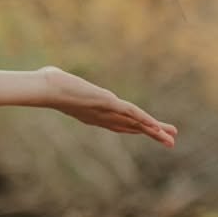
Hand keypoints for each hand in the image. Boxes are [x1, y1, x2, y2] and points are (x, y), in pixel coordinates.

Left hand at [41, 67, 177, 146]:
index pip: (117, 123)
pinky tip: (157, 128)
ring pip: (135, 124)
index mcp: (91, 113)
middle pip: (130, 127)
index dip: (134, 127)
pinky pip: (131, 114)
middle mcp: (100, 116)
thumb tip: (50, 74)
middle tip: (168, 142)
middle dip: (150, 133)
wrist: (45, 88)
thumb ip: (58, 80)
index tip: (147, 131)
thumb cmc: (46, 84)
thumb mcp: (56, 82)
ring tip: (171, 140)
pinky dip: (145, 121)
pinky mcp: (107, 104)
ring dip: (154, 132)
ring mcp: (105, 111)